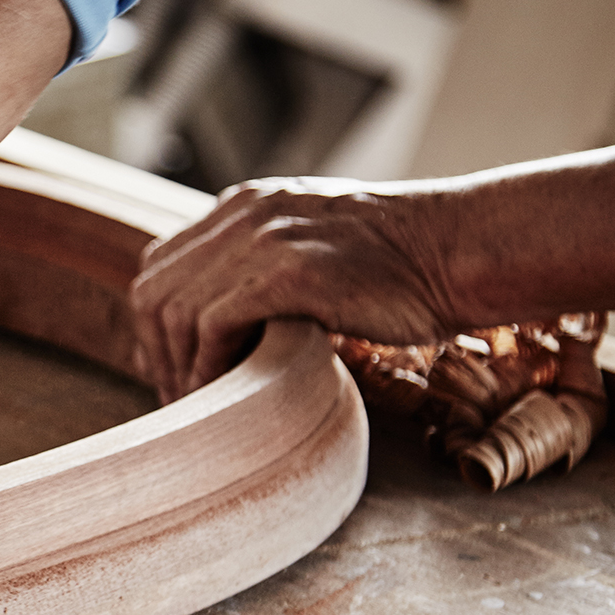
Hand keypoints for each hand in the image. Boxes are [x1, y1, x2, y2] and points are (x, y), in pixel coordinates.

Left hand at [129, 178, 460, 402]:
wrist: (460, 251)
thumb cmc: (402, 271)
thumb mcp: (318, 255)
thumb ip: (269, 275)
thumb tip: (227, 335)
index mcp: (246, 208)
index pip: (162, 267)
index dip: (157, 327)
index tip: (176, 373)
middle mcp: (246, 214)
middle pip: (154, 290)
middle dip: (157, 354)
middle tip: (180, 401)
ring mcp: (265, 237)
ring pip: (175, 309)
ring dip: (180, 367)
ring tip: (201, 406)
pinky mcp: (289, 270)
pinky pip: (213, 323)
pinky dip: (208, 365)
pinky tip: (225, 392)